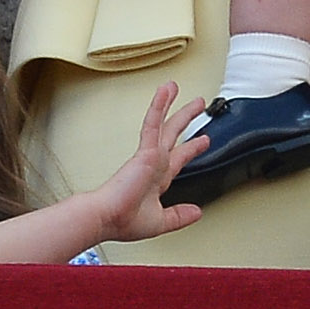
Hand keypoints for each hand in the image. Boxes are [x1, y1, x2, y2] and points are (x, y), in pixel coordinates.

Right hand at [80, 82, 210, 243]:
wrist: (107, 217)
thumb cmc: (124, 220)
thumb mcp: (160, 221)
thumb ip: (179, 216)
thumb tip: (197, 212)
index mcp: (157, 179)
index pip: (178, 159)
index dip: (191, 148)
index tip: (202, 140)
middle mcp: (154, 164)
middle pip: (173, 135)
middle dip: (186, 119)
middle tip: (197, 104)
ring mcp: (150, 155)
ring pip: (163, 123)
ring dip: (171, 105)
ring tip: (174, 87)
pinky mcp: (145, 150)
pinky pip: (153, 123)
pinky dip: (158, 107)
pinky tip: (164, 92)